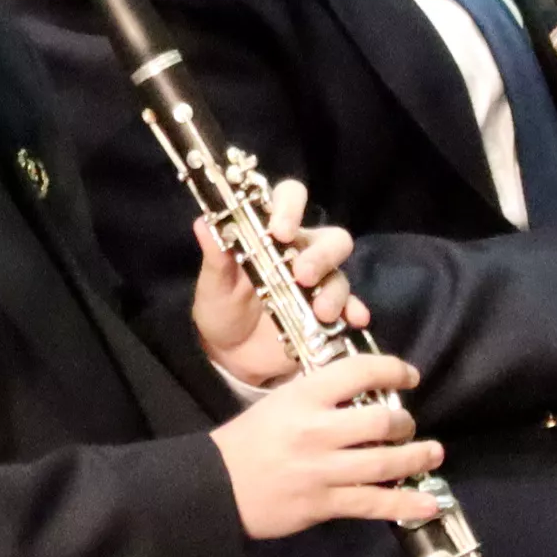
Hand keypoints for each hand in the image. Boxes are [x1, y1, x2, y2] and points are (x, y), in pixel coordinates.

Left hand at [189, 176, 365, 386]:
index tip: (280, 230)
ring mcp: (318, 284)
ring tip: (320, 311)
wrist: (229, 356)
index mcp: (271, 234)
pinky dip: (353, 311)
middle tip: (303, 275)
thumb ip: (215, 258)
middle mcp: (300, 253)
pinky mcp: (327, 313)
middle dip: (321, 254)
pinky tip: (354, 320)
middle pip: (329, 238)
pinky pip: (349, 307)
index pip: (289, 200)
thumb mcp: (213, 285)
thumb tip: (203, 223)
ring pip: (339, 274)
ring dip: (334, 290)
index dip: (290, 207)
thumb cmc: (221, 308)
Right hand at [209, 350, 443, 537]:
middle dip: (404, 423)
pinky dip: (405, 504)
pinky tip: (429, 504)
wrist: (215, 487)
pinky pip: (373, 504)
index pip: (358, 373)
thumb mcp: (277, 403)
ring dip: (416, 457)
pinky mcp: (324, 504)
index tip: (408, 376)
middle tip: (408, 426)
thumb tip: (361, 396)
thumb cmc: (246, 442)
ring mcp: (322, 470)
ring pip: (384, 463)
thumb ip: (317, 398)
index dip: (393, 371)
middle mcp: (316, 430)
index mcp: (302, 398)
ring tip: (432, 453)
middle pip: (380, 421)